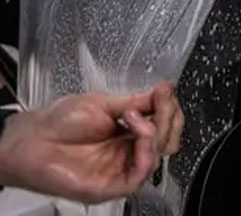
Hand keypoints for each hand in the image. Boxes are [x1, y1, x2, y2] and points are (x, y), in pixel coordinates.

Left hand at [0, 83, 183, 203]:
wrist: (33, 139)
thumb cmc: (60, 122)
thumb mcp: (106, 103)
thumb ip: (137, 101)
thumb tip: (165, 91)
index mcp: (130, 131)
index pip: (165, 124)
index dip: (170, 108)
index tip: (164, 91)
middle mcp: (129, 150)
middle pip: (168, 139)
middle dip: (168, 117)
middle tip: (159, 100)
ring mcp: (122, 168)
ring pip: (158, 156)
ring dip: (156, 130)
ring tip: (134, 113)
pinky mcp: (112, 186)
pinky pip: (141, 173)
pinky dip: (146, 148)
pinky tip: (135, 128)